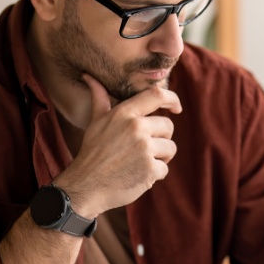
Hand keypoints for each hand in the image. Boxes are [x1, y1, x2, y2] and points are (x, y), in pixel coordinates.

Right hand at [55, 73, 181, 216]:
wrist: (86, 186)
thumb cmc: (92, 153)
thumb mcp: (96, 122)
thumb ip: (100, 99)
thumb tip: (89, 77)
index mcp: (124, 113)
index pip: (157, 95)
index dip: (172, 99)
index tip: (177, 108)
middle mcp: (136, 127)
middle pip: (168, 126)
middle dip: (161, 138)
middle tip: (144, 149)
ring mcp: (144, 148)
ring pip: (170, 148)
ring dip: (160, 158)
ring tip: (139, 163)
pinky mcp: (150, 169)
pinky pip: (165, 168)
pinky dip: (154, 175)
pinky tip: (137, 175)